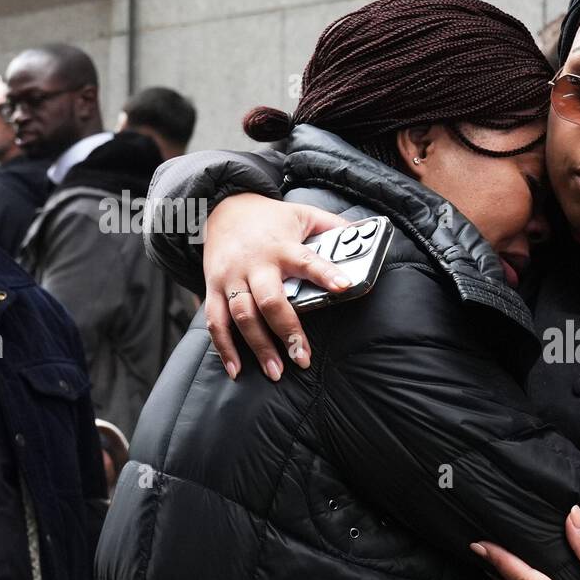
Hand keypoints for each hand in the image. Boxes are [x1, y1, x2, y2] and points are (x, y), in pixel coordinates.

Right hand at [202, 193, 350, 379]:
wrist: (221, 207)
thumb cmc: (270, 217)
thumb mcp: (303, 214)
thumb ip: (333, 227)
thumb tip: (365, 236)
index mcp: (281, 246)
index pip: (306, 260)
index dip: (325, 273)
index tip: (344, 286)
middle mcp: (255, 264)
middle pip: (270, 300)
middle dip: (287, 330)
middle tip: (303, 357)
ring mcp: (231, 278)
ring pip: (242, 316)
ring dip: (259, 346)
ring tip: (277, 372)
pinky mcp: (213, 288)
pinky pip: (216, 322)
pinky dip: (224, 348)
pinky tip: (237, 369)